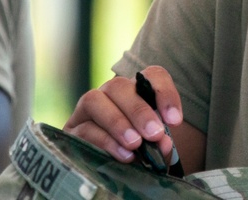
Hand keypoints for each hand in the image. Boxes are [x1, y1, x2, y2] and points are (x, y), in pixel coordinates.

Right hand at [64, 66, 182, 164]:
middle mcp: (109, 94)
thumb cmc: (135, 153)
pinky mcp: (71, 131)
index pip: (151, 76)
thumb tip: (162, 143)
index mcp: (134, 92)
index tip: (175, 120)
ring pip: (94, 100)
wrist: (103, 172)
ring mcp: (86, 110)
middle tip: (154, 134)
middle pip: (119, 86)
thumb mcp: (151, 147)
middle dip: (138, 110)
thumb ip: (158, 143)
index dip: (164, 93)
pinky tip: (122, 156)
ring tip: (135, 144)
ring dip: (117, 122)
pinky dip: (105, 141)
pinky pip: (84, 129)